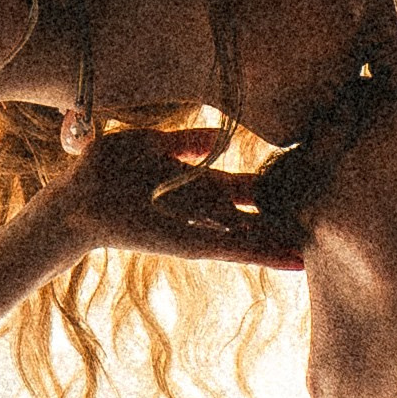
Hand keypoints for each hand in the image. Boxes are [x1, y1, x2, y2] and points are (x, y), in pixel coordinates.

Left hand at [49, 125, 303, 269]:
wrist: (77, 199)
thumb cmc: (106, 169)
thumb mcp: (151, 145)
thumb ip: (188, 143)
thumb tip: (226, 138)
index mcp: (194, 185)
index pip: (241, 191)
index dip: (270, 192)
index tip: (302, 188)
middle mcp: (199, 211)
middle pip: (250, 219)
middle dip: (280, 226)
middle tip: (318, 229)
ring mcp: (196, 229)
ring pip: (247, 239)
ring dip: (277, 248)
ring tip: (310, 255)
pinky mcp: (187, 244)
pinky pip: (230, 250)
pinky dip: (259, 255)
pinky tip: (287, 260)